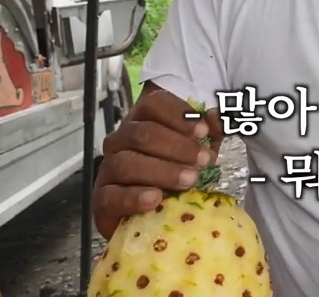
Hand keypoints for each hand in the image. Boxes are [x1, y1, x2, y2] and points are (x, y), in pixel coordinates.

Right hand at [91, 87, 222, 237]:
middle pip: (142, 133)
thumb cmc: (176, 175)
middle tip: (203, 161)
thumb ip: (210, 132)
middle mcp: (121, 140)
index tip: (203, 131)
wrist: (151, 215)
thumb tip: (216, 116)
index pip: (153, 104)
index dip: (178, 114)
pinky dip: (134, 196)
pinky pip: (111, 195)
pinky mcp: (101, 198)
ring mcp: (108, 168)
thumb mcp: (199, 151)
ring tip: (189, 179)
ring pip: (126, 162)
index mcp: (143, 120)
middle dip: (177, 146)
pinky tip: (156, 198)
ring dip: (161, 170)